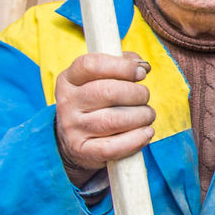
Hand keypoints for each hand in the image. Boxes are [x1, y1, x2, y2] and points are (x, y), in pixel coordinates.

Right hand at [54, 53, 154, 178]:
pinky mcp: (82, 150)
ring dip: (141, 116)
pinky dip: (137, 139)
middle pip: (108, 92)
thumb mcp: (100, 79)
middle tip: (144, 97)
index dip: (121, 66)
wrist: (76, 140)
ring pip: (114, 120)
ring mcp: (72, 128)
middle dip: (137, 93)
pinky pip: (114, 147)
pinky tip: (146, 132)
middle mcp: (67, 103)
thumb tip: (142, 66)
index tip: (141, 72)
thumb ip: (122, 65)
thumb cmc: (97, 104)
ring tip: (147, 115)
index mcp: (69, 79)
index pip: (90, 65)